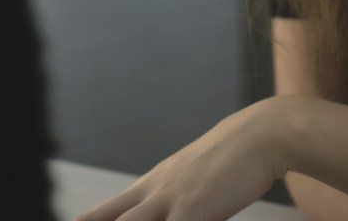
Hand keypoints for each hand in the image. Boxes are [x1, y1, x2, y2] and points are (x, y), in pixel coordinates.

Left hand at [76, 99, 288, 220]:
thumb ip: (182, 203)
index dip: (87, 220)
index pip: (108, 210)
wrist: (261, 136)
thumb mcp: (199, 182)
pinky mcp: (191, 213)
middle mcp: (154, 192)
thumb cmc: (234, 161)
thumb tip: (174, 214)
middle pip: (108, 218)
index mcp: (153, 185)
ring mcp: (169, 202)